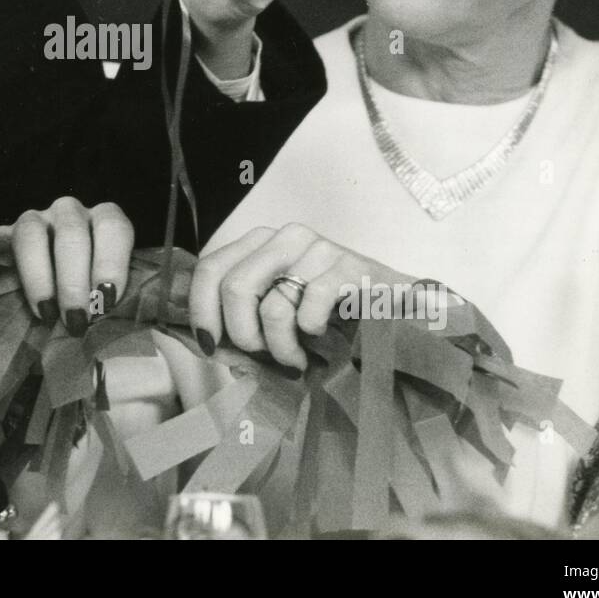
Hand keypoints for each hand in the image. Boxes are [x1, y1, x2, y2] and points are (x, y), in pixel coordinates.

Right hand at [0, 197, 133, 337]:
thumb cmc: (96, 298)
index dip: (112, 259)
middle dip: (76, 278)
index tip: (108, 298)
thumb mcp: (120, 299)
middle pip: (74, 231)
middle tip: (77, 318)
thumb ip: (136, 303)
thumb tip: (181, 326)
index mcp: (105, 223)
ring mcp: (34, 222)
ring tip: (43, 310)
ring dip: (39, 273)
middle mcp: (71, 215)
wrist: (68, 297)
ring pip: (34, 230)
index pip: (115, 225)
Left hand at [188, 224, 411, 369]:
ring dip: (280, 347)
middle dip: (243, 335)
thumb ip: (243, 323)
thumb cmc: (329, 316)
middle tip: (264, 356)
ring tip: (296, 359)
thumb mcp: (279, 316)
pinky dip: (310, 335)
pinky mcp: (348, 267)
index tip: (211, 344)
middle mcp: (285, 237)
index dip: (201, 310)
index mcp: (260, 244)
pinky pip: (309, 308)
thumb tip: (209, 345)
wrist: (397, 310)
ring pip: (273, 305)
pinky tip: (320, 338)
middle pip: (235, 287)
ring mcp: (318, 248)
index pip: (210, 267)